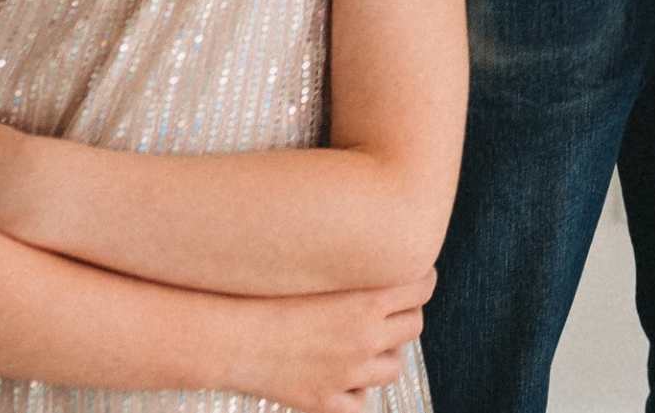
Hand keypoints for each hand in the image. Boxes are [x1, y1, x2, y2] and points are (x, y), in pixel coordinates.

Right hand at [235, 273, 430, 412]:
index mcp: (367, 301)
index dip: (421, 281)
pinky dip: (355, 391)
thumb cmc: (267, 295)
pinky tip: (341, 377)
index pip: (422, 287)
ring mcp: (348, 373)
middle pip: (414, 326)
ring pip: (394, 367)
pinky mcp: (326, 401)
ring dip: (384, 356)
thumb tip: (381, 257)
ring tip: (365, 345)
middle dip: (405, 317)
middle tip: (388, 312)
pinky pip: (361, 402)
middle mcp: (365, 338)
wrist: (232, 337)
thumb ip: (354, 271)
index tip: (415, 279)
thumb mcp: (319, 275)